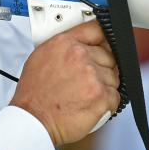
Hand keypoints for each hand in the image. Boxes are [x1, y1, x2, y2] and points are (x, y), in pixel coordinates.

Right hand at [11, 20, 120, 145]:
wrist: (32, 120)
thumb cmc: (34, 94)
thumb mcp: (41, 57)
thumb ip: (64, 46)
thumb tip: (81, 43)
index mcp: (65, 43)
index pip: (96, 29)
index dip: (103, 38)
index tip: (106, 43)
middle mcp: (80, 56)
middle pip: (109, 55)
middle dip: (102, 68)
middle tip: (86, 81)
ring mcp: (93, 76)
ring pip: (114, 77)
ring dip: (104, 87)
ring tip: (84, 95)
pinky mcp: (101, 96)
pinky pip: (115, 96)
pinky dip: (106, 103)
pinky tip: (90, 105)